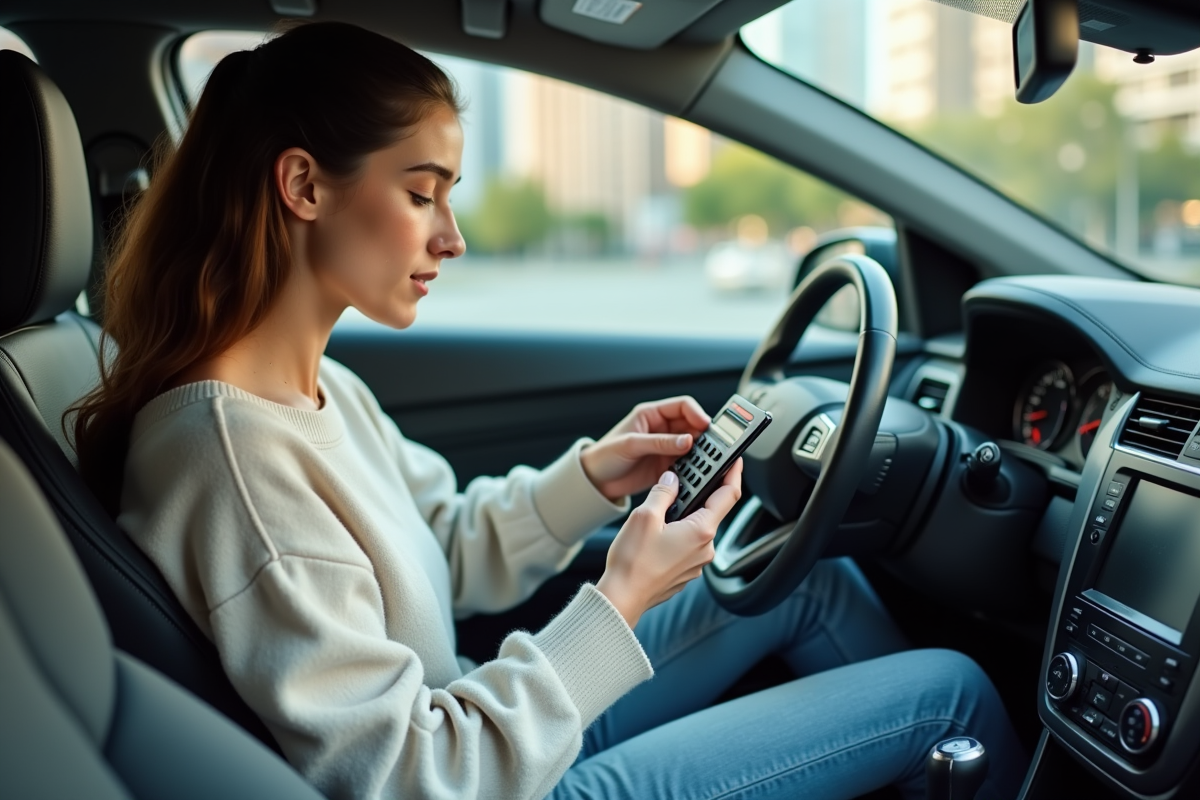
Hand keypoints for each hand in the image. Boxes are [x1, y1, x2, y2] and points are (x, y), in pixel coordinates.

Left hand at [580, 396, 709, 502]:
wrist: (595, 481)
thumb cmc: (604, 455)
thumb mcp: (631, 444)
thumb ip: (660, 442)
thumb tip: (687, 440)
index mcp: (651, 415)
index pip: (683, 406)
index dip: (697, 413)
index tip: (706, 426)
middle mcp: (661, 429)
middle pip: (692, 425)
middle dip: (703, 434)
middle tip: (713, 445)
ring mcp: (665, 447)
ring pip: (692, 445)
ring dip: (700, 451)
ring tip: (705, 460)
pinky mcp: (666, 465)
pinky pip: (687, 463)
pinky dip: (693, 466)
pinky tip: (695, 471)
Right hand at [596, 459, 742, 628]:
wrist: (623, 598)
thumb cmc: (633, 562)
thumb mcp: (644, 516)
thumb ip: (663, 493)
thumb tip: (672, 480)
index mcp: (701, 531)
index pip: (728, 495)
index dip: (733, 474)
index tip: (735, 461)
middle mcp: (705, 549)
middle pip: (712, 511)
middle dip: (700, 494)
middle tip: (686, 479)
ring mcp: (697, 562)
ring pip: (698, 529)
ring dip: (686, 515)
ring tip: (664, 508)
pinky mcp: (686, 571)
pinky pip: (688, 544)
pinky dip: (679, 533)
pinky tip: (659, 532)